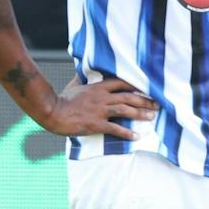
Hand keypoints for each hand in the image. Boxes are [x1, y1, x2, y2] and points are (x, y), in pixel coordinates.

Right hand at [41, 76, 155, 139]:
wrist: (52, 112)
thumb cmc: (62, 99)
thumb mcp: (74, 85)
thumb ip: (82, 79)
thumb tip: (83, 72)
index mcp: (98, 88)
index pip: (122, 83)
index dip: (136, 86)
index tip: (148, 89)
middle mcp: (102, 98)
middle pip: (128, 97)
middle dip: (145, 100)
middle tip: (157, 105)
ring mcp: (99, 111)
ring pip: (125, 110)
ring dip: (141, 114)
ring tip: (152, 117)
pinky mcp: (96, 124)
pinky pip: (115, 129)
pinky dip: (127, 133)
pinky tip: (137, 136)